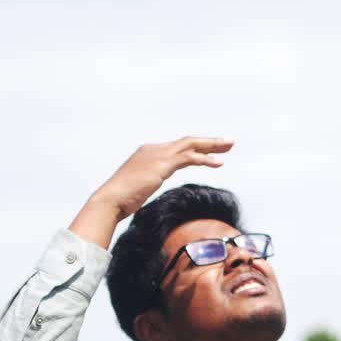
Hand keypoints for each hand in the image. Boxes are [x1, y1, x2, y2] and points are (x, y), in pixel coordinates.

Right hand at [69, 137, 233, 247]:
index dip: (195, 148)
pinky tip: (219, 163)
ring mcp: (158, 154)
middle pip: (187, 141)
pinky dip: (205, 159)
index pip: (176, 147)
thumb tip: (148, 190)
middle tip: (228, 142)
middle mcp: (153, 149)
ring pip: (191, 144)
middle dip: (209, 141)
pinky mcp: (162, 164)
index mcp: (147, 153)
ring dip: (212, 145)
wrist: (111, 200)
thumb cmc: (120, 200)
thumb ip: (146, 184)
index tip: (209, 151)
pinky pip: (189, 157)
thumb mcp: (137, 188)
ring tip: (230, 146)